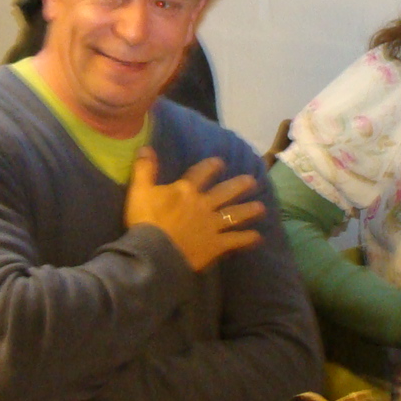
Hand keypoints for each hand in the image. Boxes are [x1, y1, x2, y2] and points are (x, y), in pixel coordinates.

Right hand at [124, 148, 263, 271]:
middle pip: (225, 192)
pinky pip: (234, 241)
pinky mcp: (215, 245)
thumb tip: (146, 147)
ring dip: (248, 211)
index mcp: (186, 190)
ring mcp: (212, 225)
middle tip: (252, 181)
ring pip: (234, 215)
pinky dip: (246, 239)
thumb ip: (144, 169)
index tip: (220, 162)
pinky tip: (257, 238)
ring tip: (261, 208)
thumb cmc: (145, 221)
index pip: (202, 173)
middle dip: (239, 186)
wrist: (154, 252)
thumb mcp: (139, 191)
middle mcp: (203, 205)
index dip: (212, 166)